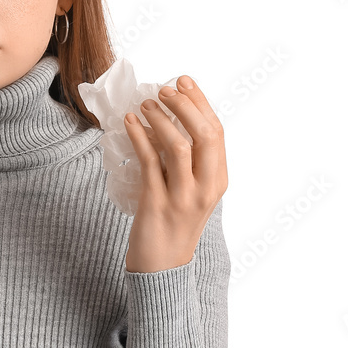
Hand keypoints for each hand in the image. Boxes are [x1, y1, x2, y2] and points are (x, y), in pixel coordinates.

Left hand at [122, 75, 227, 271]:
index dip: (200, 102)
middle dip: (184, 106)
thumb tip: (171, 120)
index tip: (183, 81)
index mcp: (219, 180)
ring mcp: (183, 197)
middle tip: (163, 90)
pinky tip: (129, 124)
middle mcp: (207, 188)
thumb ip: (190, 162)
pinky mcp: (157, 203)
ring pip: (178, 147)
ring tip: (144, 105)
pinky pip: (149, 163)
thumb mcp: (193, 191)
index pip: (216, 132)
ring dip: (160, 120)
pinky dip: (139, 138)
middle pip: (204, 135)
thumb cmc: (174, 224)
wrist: (162, 267)